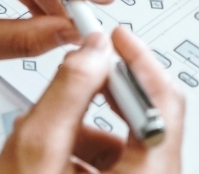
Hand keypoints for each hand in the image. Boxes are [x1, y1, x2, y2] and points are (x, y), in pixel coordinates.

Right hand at [0, 29, 184, 173]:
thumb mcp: (35, 157)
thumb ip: (67, 96)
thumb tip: (92, 53)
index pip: (164, 102)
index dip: (140, 60)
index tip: (117, 38)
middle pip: (145, 122)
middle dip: (105, 95)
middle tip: (80, 73)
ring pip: (124, 148)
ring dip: (86, 129)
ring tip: (47, 133)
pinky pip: (113, 170)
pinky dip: (82, 157)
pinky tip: (50, 161)